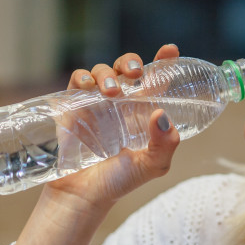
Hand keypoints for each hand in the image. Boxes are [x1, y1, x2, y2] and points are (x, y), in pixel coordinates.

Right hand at [47, 43, 181, 207]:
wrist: (83, 195)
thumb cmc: (119, 182)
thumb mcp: (152, 166)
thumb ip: (165, 145)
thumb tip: (162, 115)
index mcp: (143, 114)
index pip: (155, 82)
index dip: (163, 63)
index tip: (171, 49)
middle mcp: (121, 105)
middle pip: (127, 69)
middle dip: (131, 61)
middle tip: (135, 72)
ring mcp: (96, 104)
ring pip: (103, 72)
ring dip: (108, 74)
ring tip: (112, 94)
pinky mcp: (73, 107)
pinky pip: (78, 81)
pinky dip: (84, 77)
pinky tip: (89, 87)